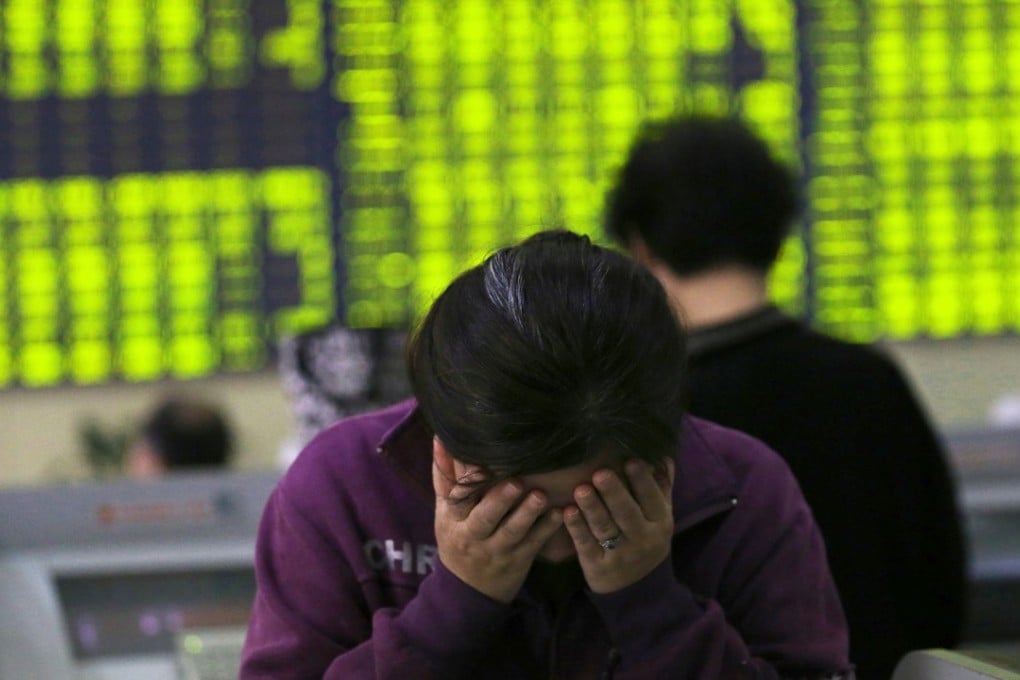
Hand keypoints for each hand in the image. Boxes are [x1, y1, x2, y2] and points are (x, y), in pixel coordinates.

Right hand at [432, 438, 563, 602]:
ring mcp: (498, 550)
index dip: (469, 481)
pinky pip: (534, 544)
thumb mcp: (445, 511)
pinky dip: (547, 529)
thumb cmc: (457, 538)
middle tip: (516, 483)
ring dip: (528, 513)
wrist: (468, 591)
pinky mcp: (519, 560)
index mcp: (454, 519)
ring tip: (540, 495)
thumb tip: (441, 437)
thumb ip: (445, 475)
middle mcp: (474, 536)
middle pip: (485, 518)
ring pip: (512, 532)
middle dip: (500, 501)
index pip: (458, 498)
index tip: (482, 463)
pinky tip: (560, 513)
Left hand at [564, 459, 674, 593]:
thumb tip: (663, 455)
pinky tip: (566, 511)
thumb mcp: (661, 516)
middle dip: (614, 493)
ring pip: (605, 528)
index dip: (642, 481)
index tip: (629, 460)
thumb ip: (662, 487)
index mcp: (661, 522)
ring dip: (592, 508)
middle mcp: (643, 539)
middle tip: (600, 473)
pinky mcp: (598, 566)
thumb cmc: (647, 538)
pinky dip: (576, 528)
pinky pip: (586, 545)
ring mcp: (620, 554)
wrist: (638, 587)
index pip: (652, 499)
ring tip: (581, 489)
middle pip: (627, 514)